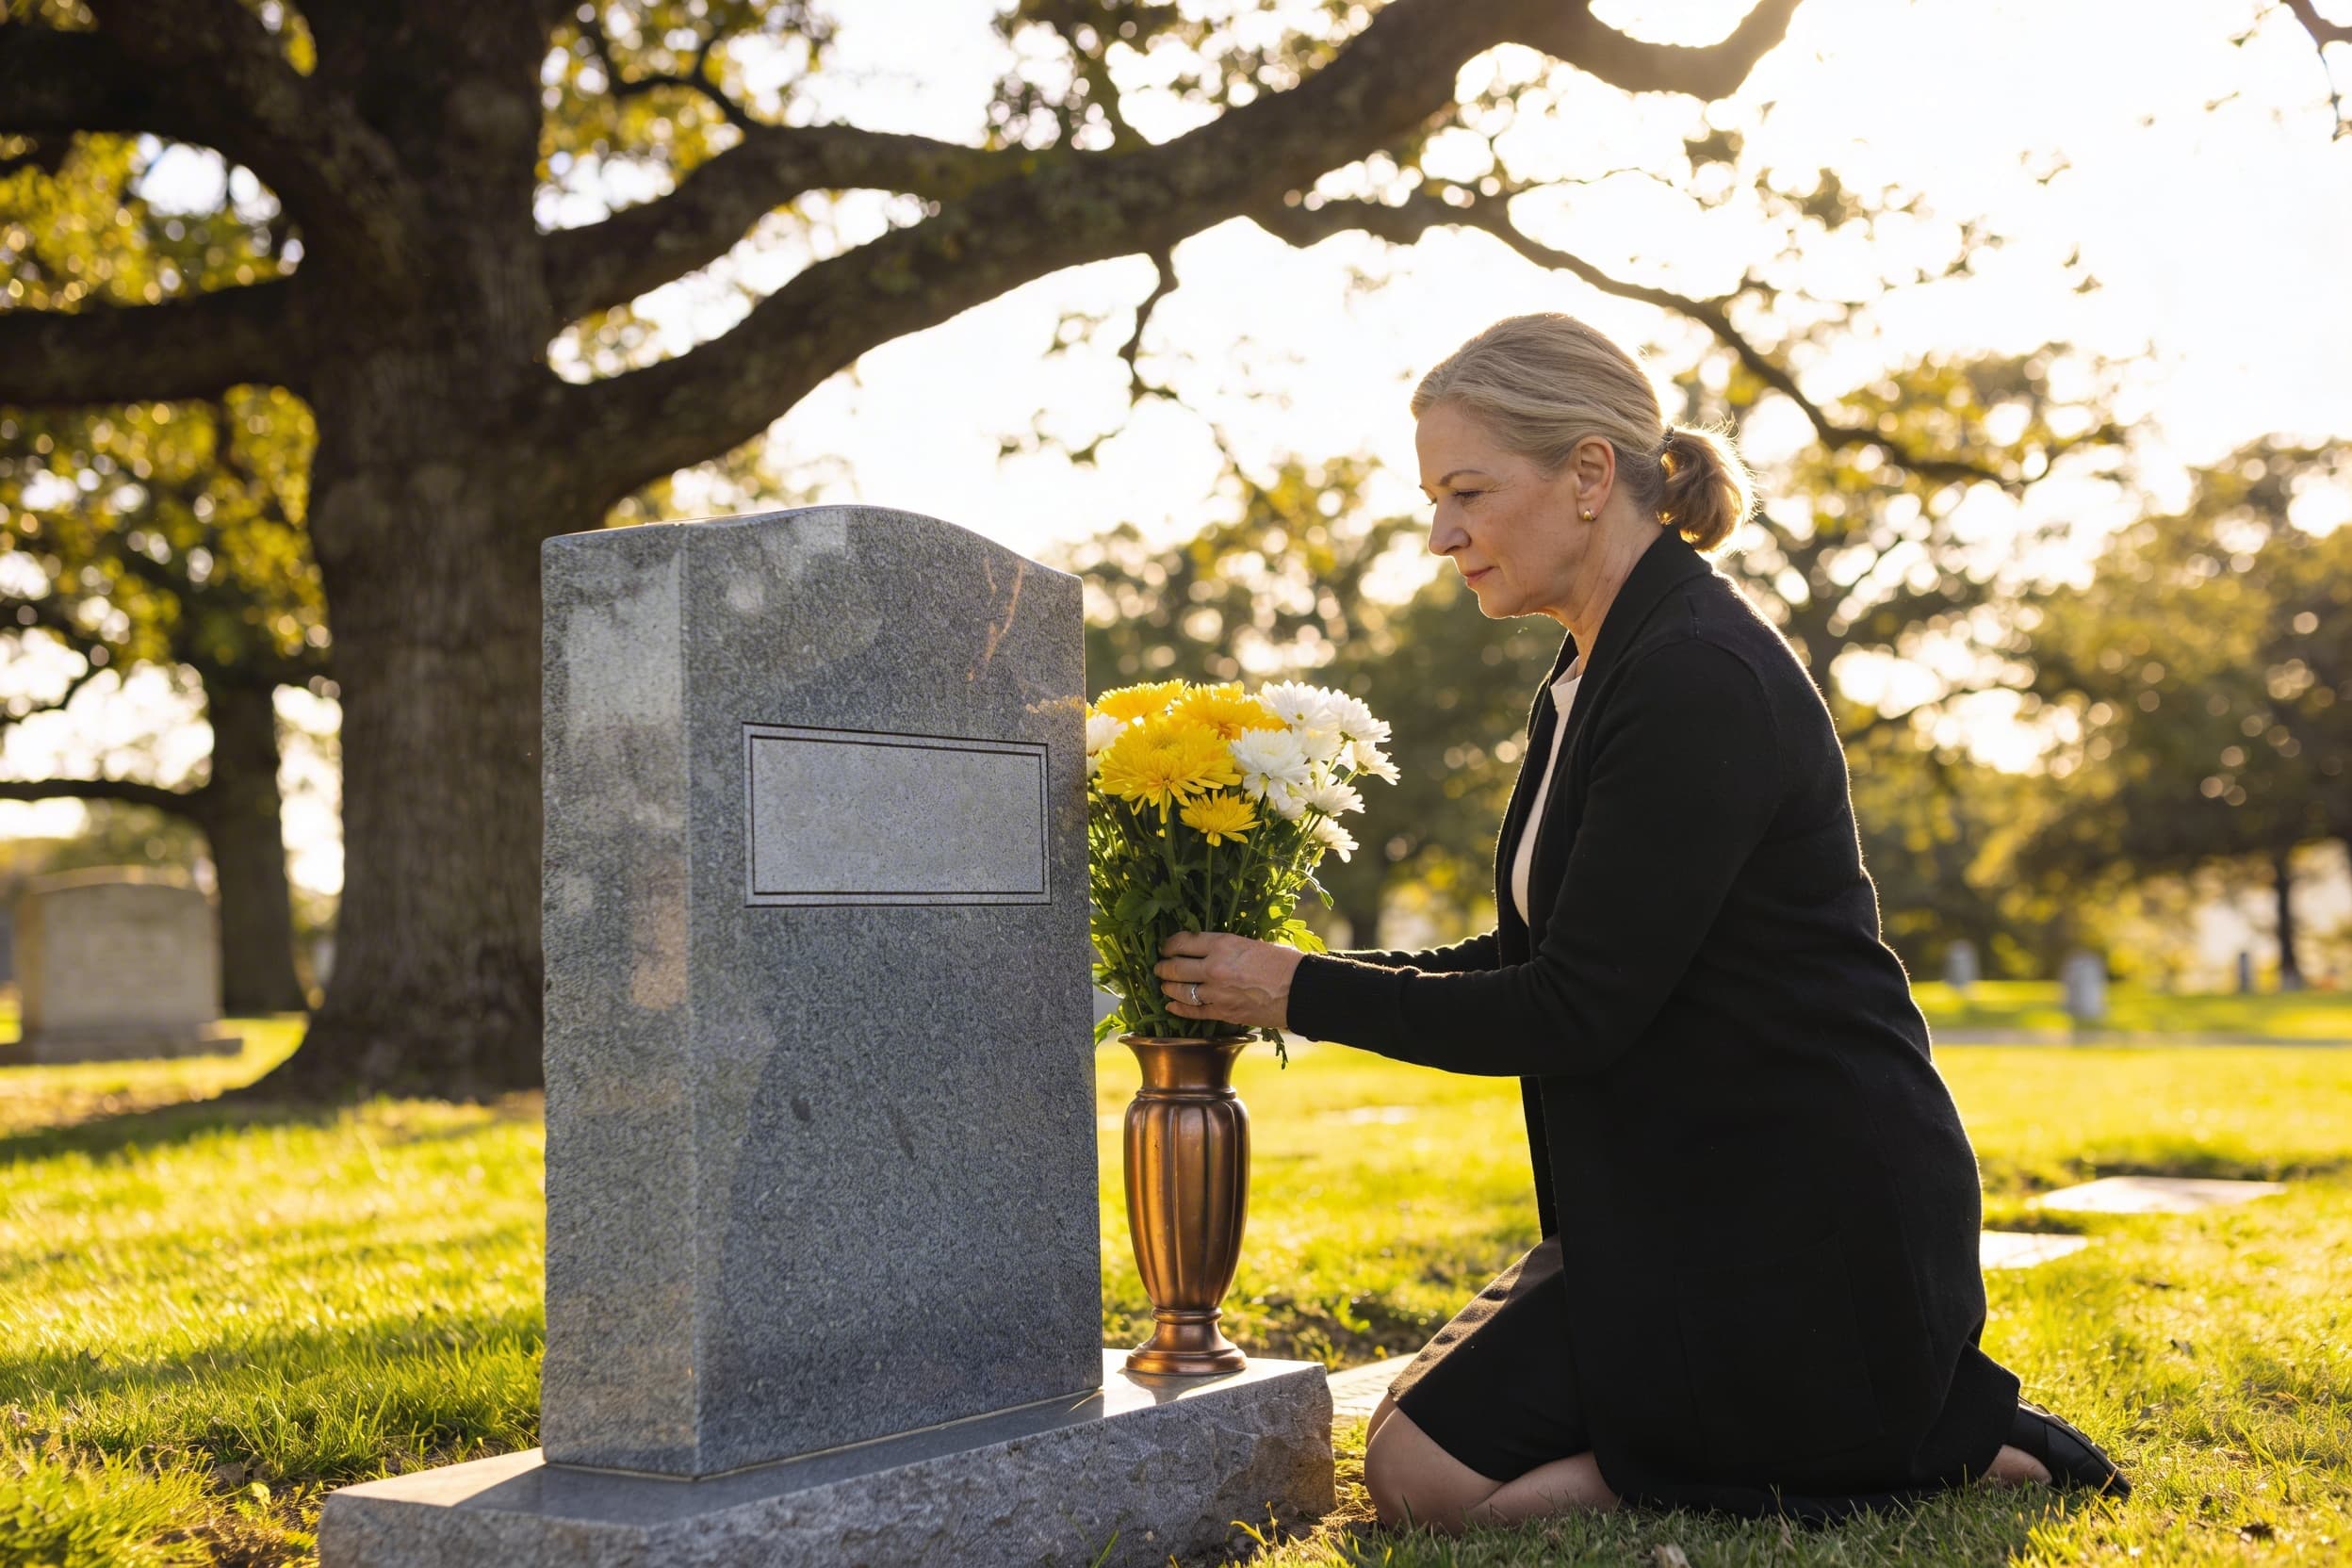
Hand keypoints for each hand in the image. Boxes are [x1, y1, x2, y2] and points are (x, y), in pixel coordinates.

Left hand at [1156, 932, 1305, 1031]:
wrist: (1301, 991)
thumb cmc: (1283, 963)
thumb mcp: (1252, 943)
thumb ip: (1226, 948)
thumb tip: (1208, 951)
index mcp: (1223, 944)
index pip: (1184, 942)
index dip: (1169, 945)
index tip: (1166, 947)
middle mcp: (1214, 967)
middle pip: (1175, 967)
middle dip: (1163, 967)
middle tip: (1159, 966)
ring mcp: (1216, 993)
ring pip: (1180, 991)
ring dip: (1169, 987)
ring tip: (1165, 985)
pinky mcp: (1223, 1013)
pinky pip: (1193, 1012)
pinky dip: (1179, 1009)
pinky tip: (1172, 1006)